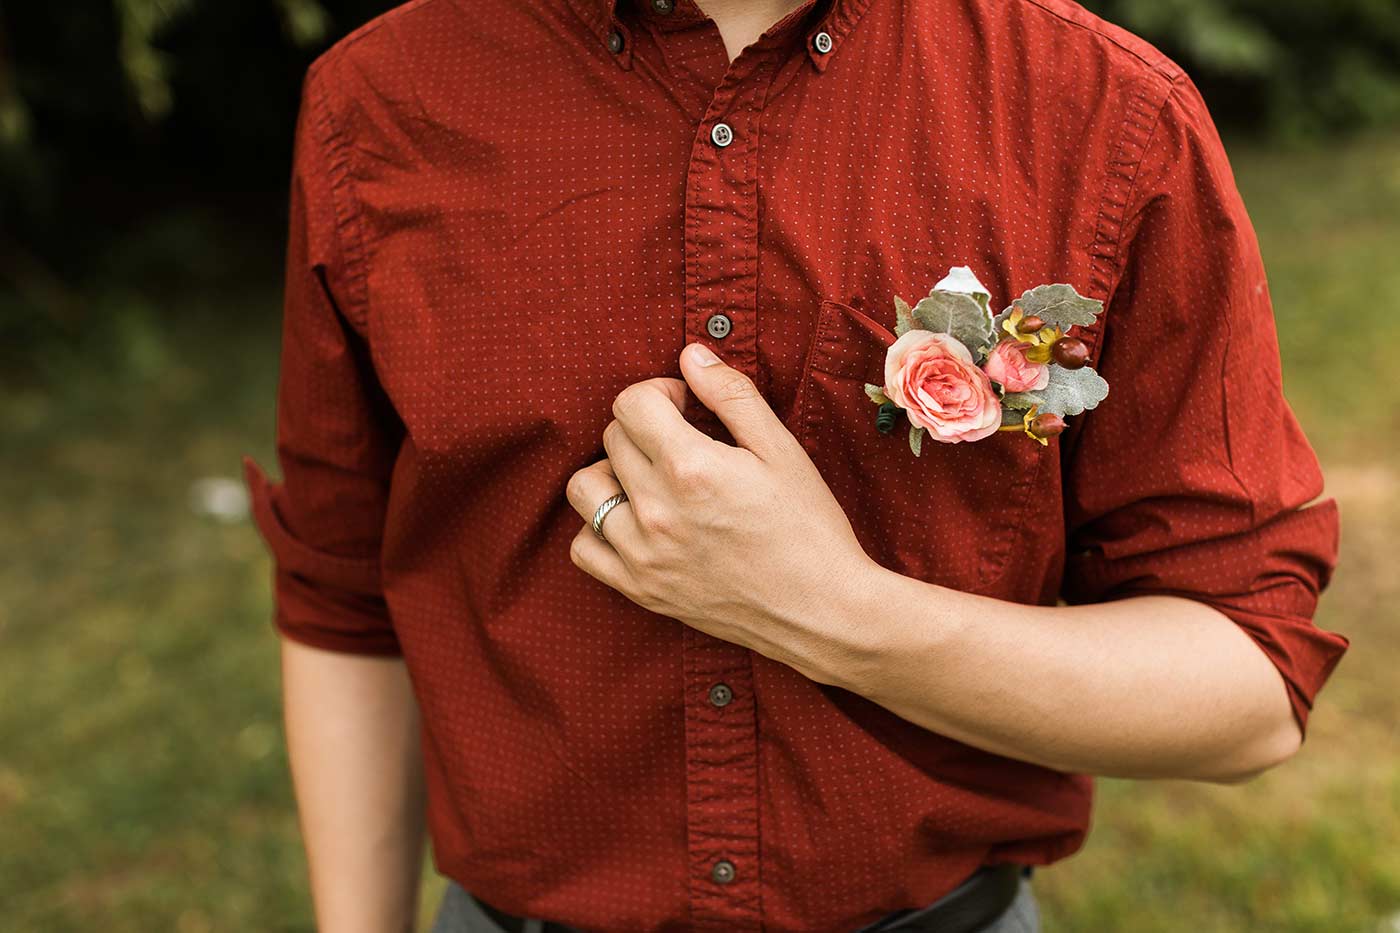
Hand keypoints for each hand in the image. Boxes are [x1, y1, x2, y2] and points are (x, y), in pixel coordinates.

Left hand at [566, 342, 877, 685]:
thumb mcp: (782, 450)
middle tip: (683, 444)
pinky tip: (636, 522)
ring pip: (584, 489)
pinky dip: (599, 528)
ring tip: (652, 480)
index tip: (686, 407)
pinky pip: (583, 547)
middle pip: (610, 439)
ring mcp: (642, 555)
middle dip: (643, 428)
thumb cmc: (810, 528)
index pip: (630, 403)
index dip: (659, 393)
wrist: (822, 611)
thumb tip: (691, 355)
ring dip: (612, 473)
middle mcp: (657, 511)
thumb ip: (732, 395)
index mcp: (691, 468)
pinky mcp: (640, 589)